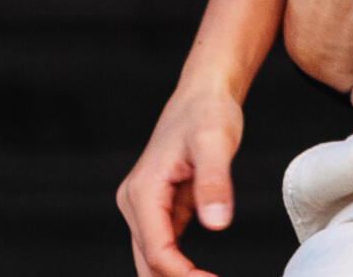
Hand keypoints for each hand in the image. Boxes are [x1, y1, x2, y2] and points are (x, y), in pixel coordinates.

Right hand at [115, 80, 243, 276]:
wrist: (203, 93)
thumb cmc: (208, 113)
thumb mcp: (216, 143)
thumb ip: (214, 183)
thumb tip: (216, 225)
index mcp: (143, 192)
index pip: (157, 250)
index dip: (182, 274)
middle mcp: (135, 202)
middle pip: (148, 261)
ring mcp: (145, 206)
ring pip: (152, 256)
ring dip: (174, 275)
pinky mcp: (160, 206)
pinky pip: (164, 243)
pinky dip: (177, 263)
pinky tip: (199, 274)